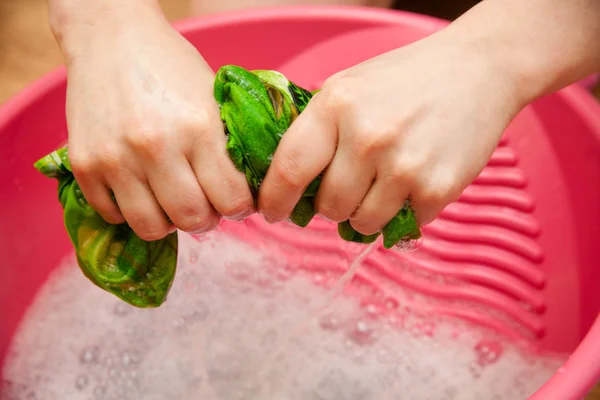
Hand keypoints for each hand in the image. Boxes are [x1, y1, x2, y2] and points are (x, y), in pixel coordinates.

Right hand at [57, 4, 253, 239]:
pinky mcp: (84, 165)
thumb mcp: (213, 99)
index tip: (236, 203)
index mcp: (198, 128)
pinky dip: (131, 211)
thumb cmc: (171, 68)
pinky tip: (141, 189)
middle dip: (206, 220)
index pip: (231, 199)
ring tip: (173, 201)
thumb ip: (228, 147)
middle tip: (206, 207)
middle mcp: (156, 146)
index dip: (240, 208)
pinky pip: (114, 216)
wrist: (111, 39)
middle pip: (192, 220)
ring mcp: (115, 158)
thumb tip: (244, 195)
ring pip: (152, 228)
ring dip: (169, 222)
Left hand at [258, 28, 524, 233]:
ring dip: (366, 213)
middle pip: (328, 207)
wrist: (478, 70)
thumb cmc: (405, 80)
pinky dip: (405, 211)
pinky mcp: (438, 189)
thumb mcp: (347, 87)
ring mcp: (404, 166)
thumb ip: (316, 128)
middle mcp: (366, 138)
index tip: (272, 212)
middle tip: (347, 187)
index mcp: (335, 106)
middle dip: (331, 204)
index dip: (274, 200)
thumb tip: (284, 177)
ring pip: (362, 223)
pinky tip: (414, 180)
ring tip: (382, 183)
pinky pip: (404, 225)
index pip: (288, 170)